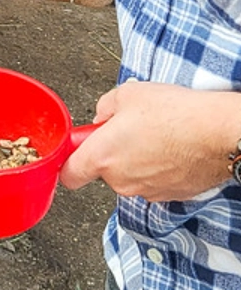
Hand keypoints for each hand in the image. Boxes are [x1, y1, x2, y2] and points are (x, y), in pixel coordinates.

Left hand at [59, 81, 240, 200]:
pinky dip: (159, 167)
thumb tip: (103, 117)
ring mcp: (147, 191)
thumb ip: (104, 107)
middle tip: (130, 129)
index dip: (68, 163)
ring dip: (137, 159)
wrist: (220, 132)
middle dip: (112, 151)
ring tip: (157, 135)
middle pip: (104, 170)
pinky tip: (173, 147)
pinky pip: (154, 180)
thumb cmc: (176, 113)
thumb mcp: (127, 94)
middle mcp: (121, 180)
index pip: (69, 175)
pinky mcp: (171, 195)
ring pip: (131, 175)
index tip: (74, 152)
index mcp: (102, 156)